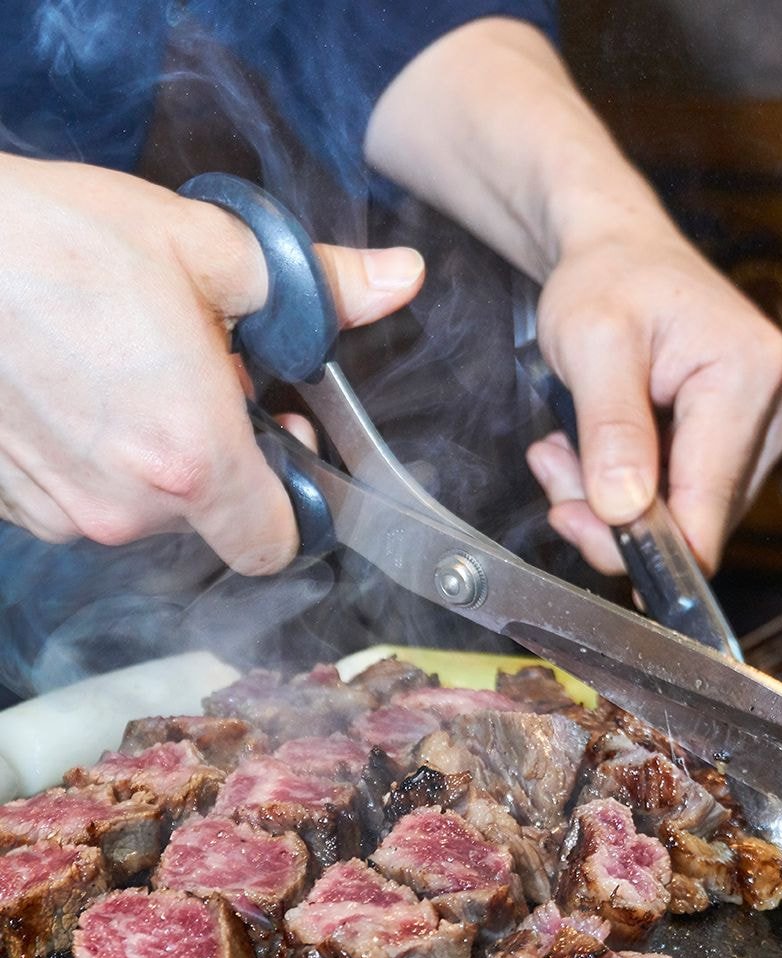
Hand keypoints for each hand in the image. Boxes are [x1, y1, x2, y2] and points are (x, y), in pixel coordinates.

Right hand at [0, 154, 423, 572]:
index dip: (294, 504)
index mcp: (196, 458)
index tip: (281, 441)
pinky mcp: (12, 502)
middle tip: (198, 371)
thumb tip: (398, 281)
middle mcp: (128, 507)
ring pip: (142, 510)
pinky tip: (77, 390)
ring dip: (152, 457)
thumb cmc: (62, 243)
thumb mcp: (212, 249)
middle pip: (210, 519)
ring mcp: (63, 512)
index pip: (276, 546)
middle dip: (219, 456)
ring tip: (128, 370)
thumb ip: (318, 287)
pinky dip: (95, 461)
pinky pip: (81, 500)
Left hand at [525, 224, 781, 574]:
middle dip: (613, 512)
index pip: (706, 504)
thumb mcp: (590, 342)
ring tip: (566, 450)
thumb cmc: (608, 279)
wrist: (619, 252)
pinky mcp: (742, 439)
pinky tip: (595, 450)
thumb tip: (625, 509)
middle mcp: (776, 406)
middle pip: (697, 519)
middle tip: (554, 468)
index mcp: (749, 375)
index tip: (576, 527)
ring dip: (612, 500)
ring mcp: (765, 426)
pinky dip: (626, 488)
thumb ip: (610, 427)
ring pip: (684, 515)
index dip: (645, 542)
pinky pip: (682, 497)